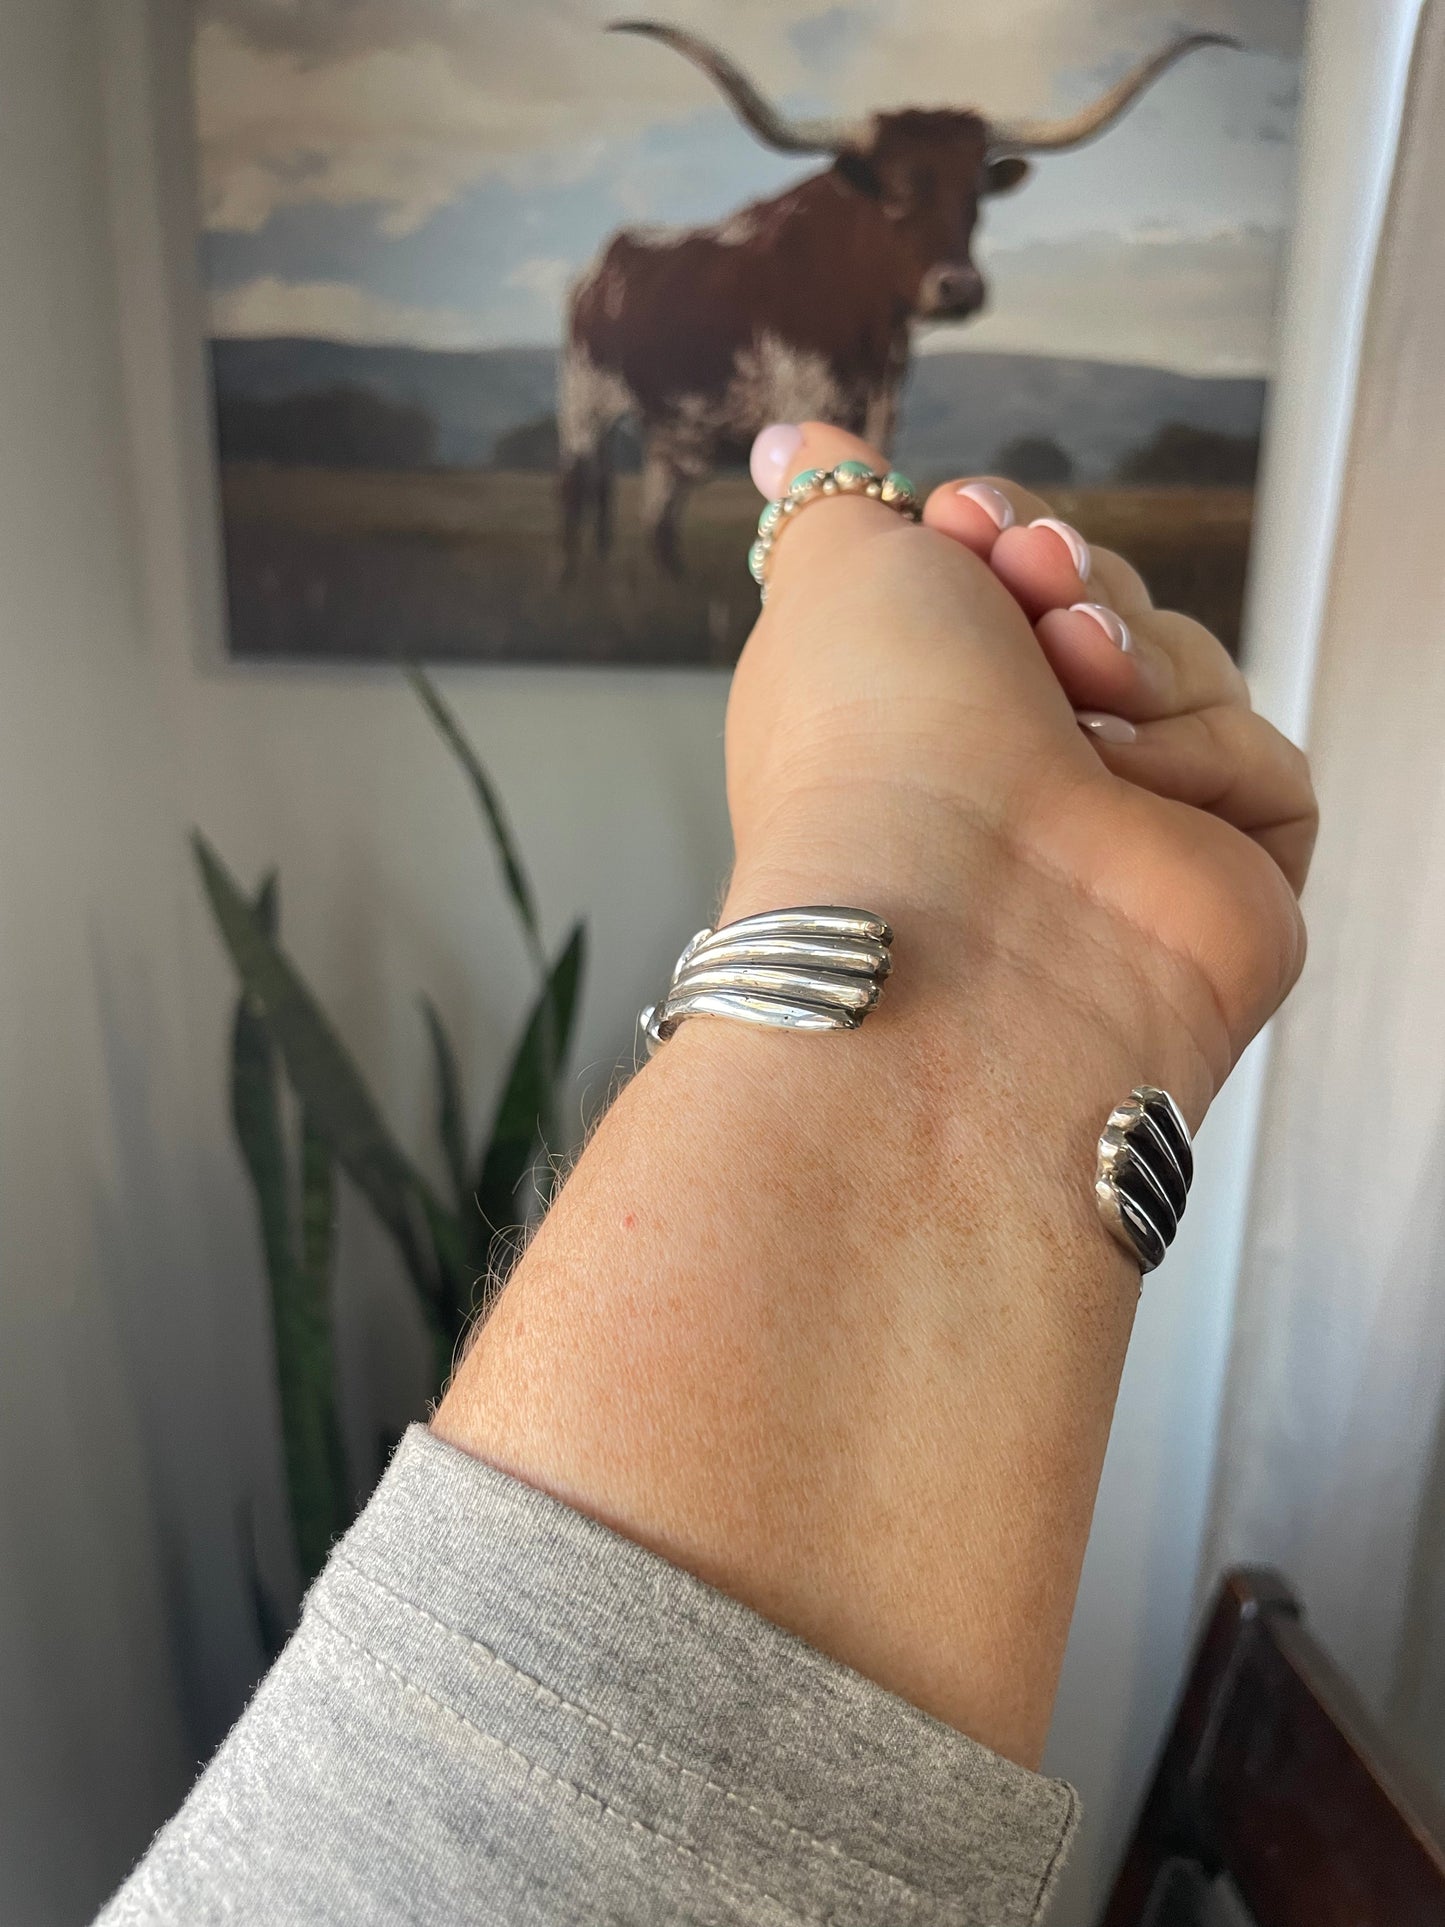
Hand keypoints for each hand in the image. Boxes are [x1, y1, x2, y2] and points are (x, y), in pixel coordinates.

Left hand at [735, 424, 1314, 1117]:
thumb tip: (794, 447)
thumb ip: (834, 498)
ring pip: (1192, 670)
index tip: (963, 518)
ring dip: (1133, 661)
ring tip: (1074, 702)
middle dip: (1072, 578)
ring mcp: (1121, 826)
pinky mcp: (1218, 876)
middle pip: (1109, 604)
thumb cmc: (874, 741)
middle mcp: (1019, 764)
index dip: (1001, 519)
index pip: (1010, 569)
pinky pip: (1260, 762)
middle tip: (1030, 590)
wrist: (957, 899)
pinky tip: (1124, 792)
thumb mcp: (830, 572)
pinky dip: (1196, 756)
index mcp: (925, 699)